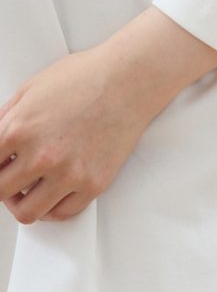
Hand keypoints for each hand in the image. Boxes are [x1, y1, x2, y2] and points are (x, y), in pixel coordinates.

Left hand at [0, 47, 168, 223]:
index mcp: (19, 130)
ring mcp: (69, 173)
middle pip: (1, 192)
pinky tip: (52, 195)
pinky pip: (63, 213)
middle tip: (9, 180)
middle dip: (3, 186)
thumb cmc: (86, 78)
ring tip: (28, 192)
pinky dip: (52, 209)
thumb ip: (6, 119)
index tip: (0, 166)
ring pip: (28, 212)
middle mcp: (42, 156)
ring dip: (23, 203)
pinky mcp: (93, 183)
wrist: (129, 80)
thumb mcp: (31, 89)